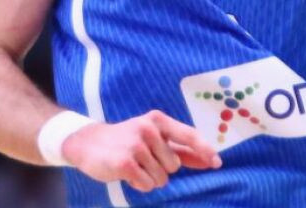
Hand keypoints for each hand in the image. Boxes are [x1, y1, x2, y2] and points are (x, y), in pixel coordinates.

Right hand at [62, 109, 221, 192]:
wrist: (88, 143)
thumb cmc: (127, 141)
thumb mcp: (153, 138)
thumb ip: (181, 148)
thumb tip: (210, 159)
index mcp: (158, 120)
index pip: (188, 135)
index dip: (204, 150)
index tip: (217, 162)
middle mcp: (149, 129)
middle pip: (174, 165)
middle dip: (162, 169)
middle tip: (142, 159)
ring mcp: (136, 145)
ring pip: (161, 178)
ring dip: (149, 178)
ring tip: (133, 165)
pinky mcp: (125, 162)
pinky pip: (147, 184)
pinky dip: (140, 184)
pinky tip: (127, 173)